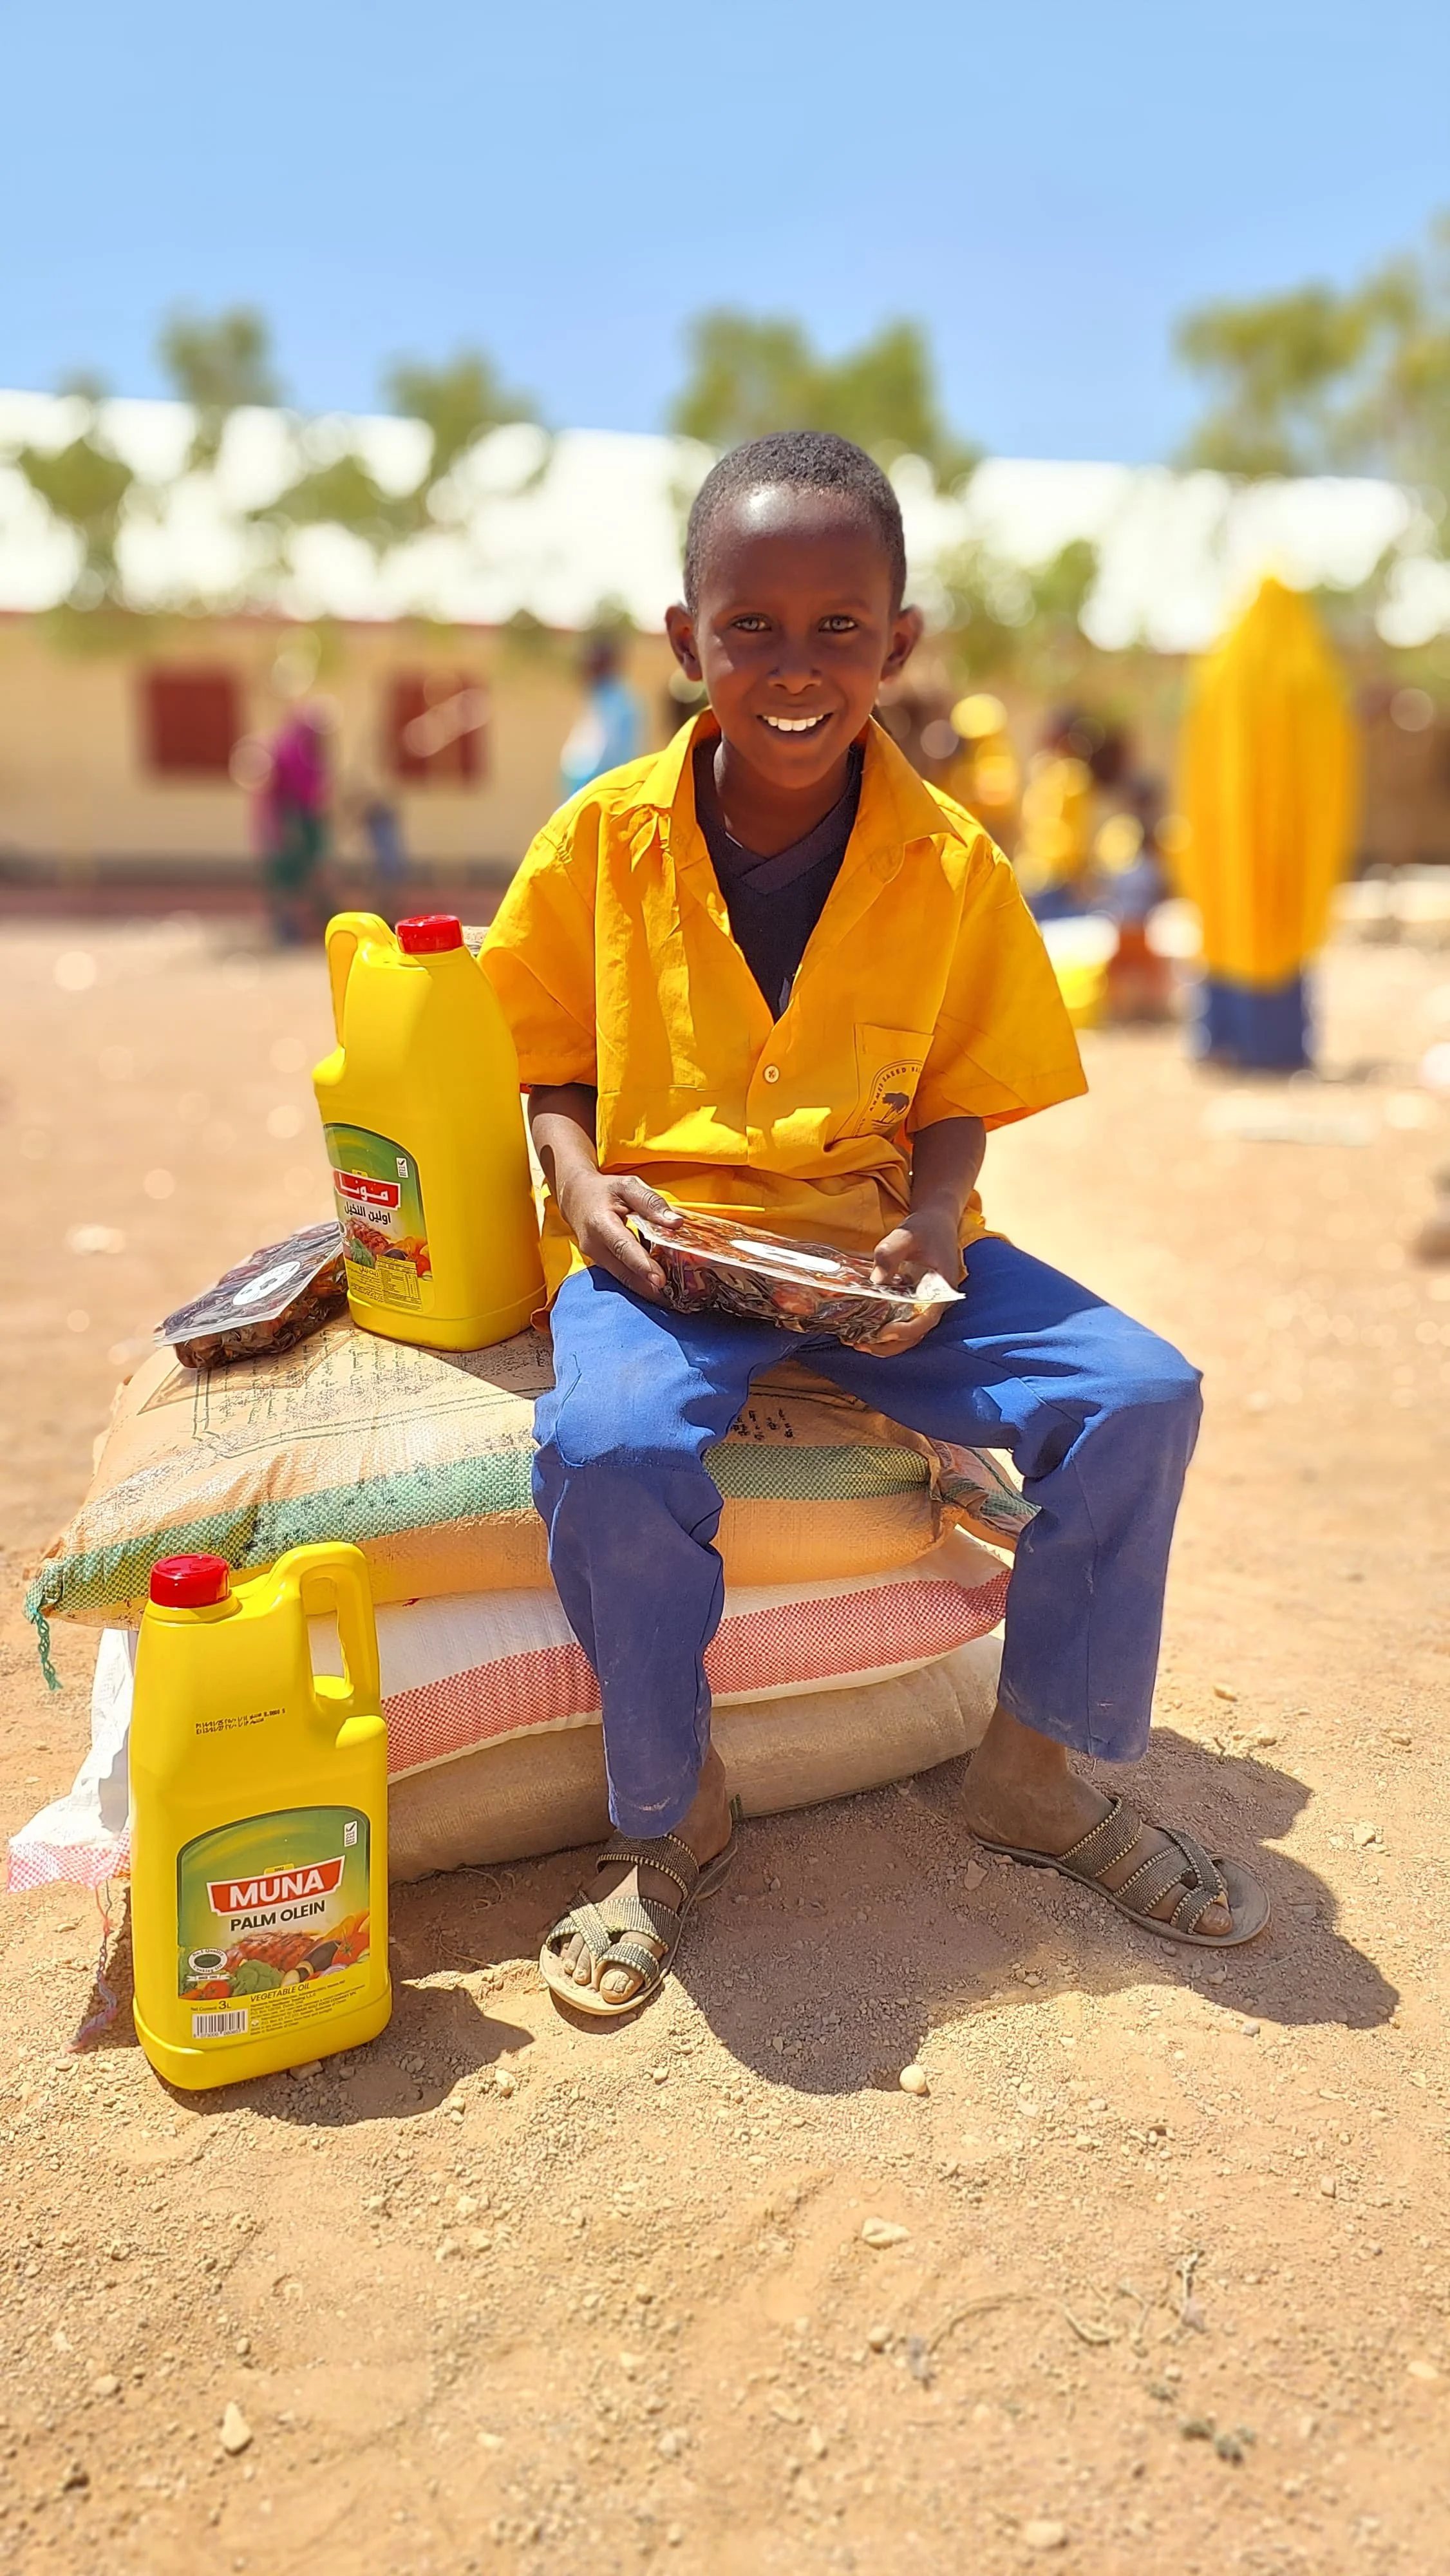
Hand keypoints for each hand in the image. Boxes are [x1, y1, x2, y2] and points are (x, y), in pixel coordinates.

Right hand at [557, 1169, 681, 1302]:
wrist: (575, 1197)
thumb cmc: (603, 1190)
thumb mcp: (628, 1186)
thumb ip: (651, 1203)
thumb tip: (675, 1223)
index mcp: (600, 1222)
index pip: (623, 1247)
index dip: (641, 1264)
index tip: (660, 1279)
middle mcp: (594, 1245)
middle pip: (623, 1270)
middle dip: (647, 1287)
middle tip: (673, 1298)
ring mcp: (595, 1257)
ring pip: (622, 1277)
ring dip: (644, 1289)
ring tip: (669, 1298)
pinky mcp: (600, 1263)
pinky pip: (620, 1275)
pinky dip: (638, 1282)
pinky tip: (656, 1287)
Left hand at [855, 1206, 962, 1357]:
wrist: (936, 1222)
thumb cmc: (924, 1228)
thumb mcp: (906, 1234)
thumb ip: (890, 1253)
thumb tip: (876, 1280)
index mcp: (942, 1289)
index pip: (927, 1319)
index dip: (907, 1330)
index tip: (885, 1332)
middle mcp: (937, 1302)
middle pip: (917, 1334)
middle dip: (890, 1344)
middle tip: (861, 1344)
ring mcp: (926, 1304)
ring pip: (910, 1334)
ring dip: (886, 1343)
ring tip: (858, 1343)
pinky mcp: (916, 1303)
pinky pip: (904, 1323)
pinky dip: (886, 1332)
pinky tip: (864, 1332)